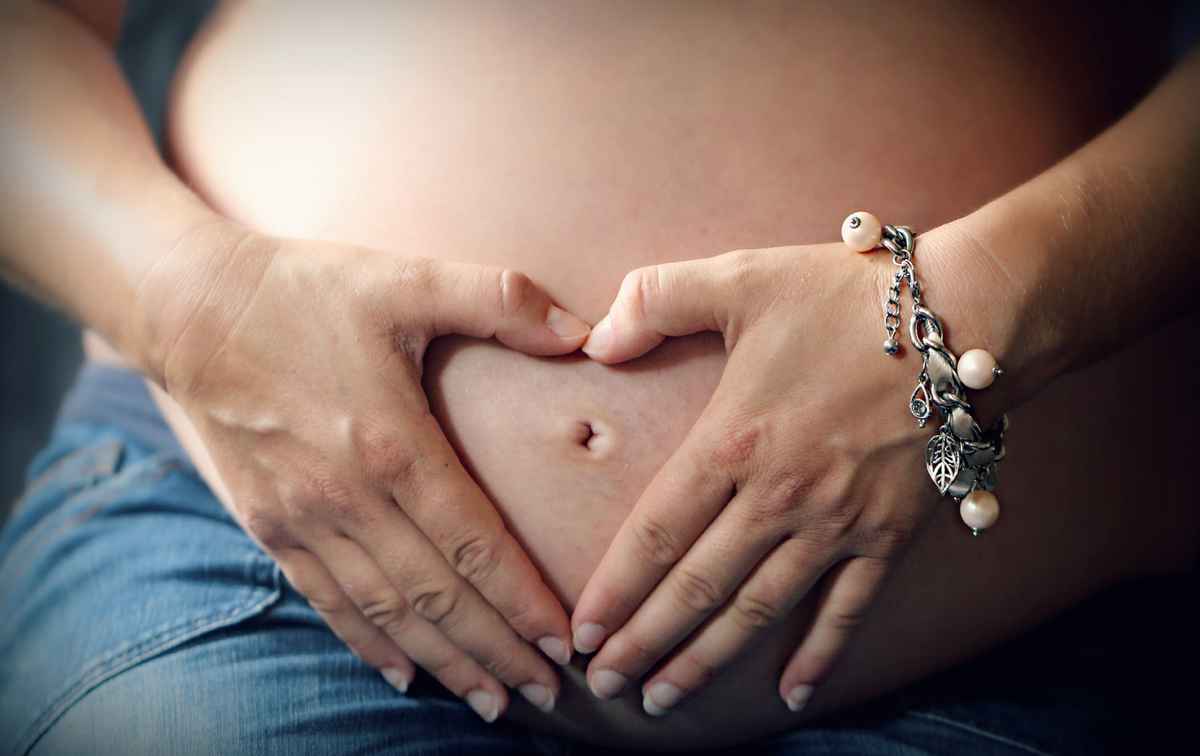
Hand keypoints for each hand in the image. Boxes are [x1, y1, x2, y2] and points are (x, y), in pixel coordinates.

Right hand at [137, 222, 588, 720]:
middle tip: (546, 693)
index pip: (473, 543)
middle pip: (436, 595)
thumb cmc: (306, 292)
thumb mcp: (407, 279)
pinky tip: (405, 674)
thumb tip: (586, 333)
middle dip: (496, 650)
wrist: (191, 310)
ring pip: (386, 611)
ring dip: (443, 661)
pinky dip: (369, 643)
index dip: (521, 600)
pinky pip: (328, 601)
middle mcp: (347, 496)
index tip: (563, 642)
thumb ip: (502, 300)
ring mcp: (302, 519)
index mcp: (391, 443)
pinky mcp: (269, 526)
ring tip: (491, 700)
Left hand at [570, 240, 958, 714]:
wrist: (968, 318)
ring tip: (661, 699)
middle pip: (696, 587)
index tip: (580, 633)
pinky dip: (819, 657)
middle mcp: (780, 497)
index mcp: (734, 440)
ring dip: (706, 661)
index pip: (656, 534)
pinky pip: (848, 611)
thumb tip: (594, 340)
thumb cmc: (847, 296)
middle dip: (643, 643)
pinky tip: (789, 695)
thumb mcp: (740, 276)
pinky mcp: (888, 536)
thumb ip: (655, 298)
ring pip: (758, 611)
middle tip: (602, 684)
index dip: (614, 590)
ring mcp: (837, 525)